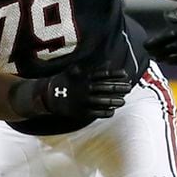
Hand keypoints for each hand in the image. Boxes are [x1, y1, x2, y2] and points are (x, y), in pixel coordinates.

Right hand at [12, 68, 132, 118]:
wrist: (48, 95)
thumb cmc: (62, 81)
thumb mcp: (74, 70)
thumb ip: (91, 68)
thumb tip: (107, 63)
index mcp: (85, 77)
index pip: (104, 75)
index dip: (116, 75)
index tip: (125, 75)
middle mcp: (86, 88)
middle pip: (107, 88)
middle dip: (119, 88)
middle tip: (128, 88)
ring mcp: (84, 100)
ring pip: (104, 101)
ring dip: (115, 101)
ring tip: (123, 101)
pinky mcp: (82, 111)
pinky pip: (97, 112)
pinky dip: (106, 112)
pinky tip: (112, 111)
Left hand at [145, 7, 176, 66]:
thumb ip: (173, 14)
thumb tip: (166, 16)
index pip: (157, 42)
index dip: (149, 44)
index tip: (145, 45)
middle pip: (161, 51)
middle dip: (153, 52)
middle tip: (149, 53)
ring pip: (169, 59)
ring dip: (161, 58)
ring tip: (157, 57)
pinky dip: (173, 62)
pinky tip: (168, 59)